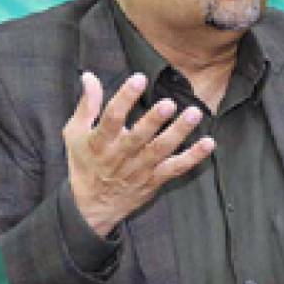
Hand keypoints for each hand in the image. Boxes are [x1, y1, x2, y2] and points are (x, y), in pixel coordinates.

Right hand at [62, 71, 215, 236]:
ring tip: (193, 114)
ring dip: (179, 133)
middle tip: (169, 103)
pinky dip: (193, 157)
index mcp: (100, 142)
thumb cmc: (85, 163)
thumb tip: (90, 76)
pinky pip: (176, 168)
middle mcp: (121, 156)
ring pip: (161, 151)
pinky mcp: (154, 179)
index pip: (111, 118)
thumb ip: (87, 105)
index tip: (139, 79)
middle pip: (139, 137)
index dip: (125, 98)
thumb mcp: (75, 134)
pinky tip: (209, 143)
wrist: (91, 207)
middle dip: (154, 120)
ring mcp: (140, 169)